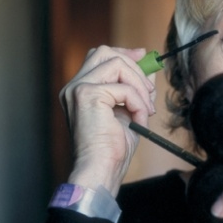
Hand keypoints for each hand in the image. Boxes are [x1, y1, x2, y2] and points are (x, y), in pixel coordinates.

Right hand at [59, 46, 155, 194]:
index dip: (123, 54)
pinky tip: (139, 119)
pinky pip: (124, 88)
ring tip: (145, 109)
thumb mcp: (128, 112)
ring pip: (116, 64)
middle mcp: (73, 87)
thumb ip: (134, 90)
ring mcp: (78, 89)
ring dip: (139, 86)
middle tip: (149, 87)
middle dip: (133, 64)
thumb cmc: (112, 150)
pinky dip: (138, 102)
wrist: (101, 169)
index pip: (99, 57)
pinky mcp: (87, 95)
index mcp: (79, 91)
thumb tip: (148, 70)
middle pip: (104, 52)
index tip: (143, 56)